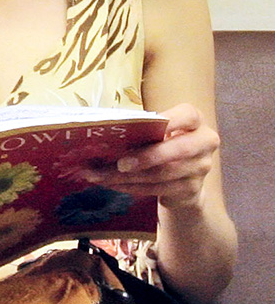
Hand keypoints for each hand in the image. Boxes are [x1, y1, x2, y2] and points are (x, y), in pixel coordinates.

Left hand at [81, 103, 217, 210]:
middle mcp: (204, 142)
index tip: (142, 126)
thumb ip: (142, 130)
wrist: (184, 178)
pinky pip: (158, 189)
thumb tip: (106, 133)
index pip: (187, 115)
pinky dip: (131, 187)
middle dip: (146, 157)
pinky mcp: (191, 188)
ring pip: (163, 173)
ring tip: (100, 176)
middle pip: (179, 149)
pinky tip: (112, 184)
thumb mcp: (157, 133)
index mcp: (194, 121)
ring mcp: (201, 167)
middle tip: (119, 164)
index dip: (169, 120)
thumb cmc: (163, 145)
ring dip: (128, 177)